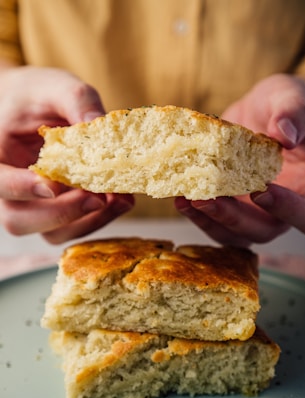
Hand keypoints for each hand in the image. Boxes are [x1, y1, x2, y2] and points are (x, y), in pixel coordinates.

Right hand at [0, 65, 133, 243]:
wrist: (38, 108)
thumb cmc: (38, 96)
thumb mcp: (55, 86)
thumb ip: (75, 100)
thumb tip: (99, 124)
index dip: (21, 188)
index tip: (51, 185)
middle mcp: (10, 190)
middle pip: (20, 221)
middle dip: (62, 214)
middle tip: (98, 198)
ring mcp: (34, 204)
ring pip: (51, 233)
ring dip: (87, 222)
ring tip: (120, 200)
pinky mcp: (58, 210)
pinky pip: (74, 228)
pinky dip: (99, 219)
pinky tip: (122, 200)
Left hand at [176, 73, 304, 245]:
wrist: (267, 111)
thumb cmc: (291, 105)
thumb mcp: (295, 98)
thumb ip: (295, 113)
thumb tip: (283, 134)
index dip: (288, 211)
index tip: (261, 192)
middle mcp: (284, 209)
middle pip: (264, 230)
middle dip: (234, 219)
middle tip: (207, 200)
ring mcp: (255, 211)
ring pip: (235, 233)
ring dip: (209, 221)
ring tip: (186, 200)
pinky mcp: (231, 206)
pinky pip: (215, 221)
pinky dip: (197, 213)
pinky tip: (180, 197)